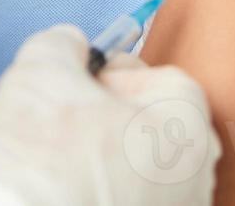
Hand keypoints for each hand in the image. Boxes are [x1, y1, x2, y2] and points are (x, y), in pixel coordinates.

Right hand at [0, 25, 219, 205]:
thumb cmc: (39, 161)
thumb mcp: (41, 70)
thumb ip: (63, 44)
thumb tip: (70, 46)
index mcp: (186, 129)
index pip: (162, 79)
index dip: (115, 74)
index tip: (78, 82)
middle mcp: (194, 180)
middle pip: (154, 125)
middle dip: (110, 115)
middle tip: (63, 118)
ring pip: (139, 169)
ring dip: (104, 157)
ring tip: (58, 161)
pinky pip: (127, 199)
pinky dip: (100, 192)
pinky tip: (65, 190)